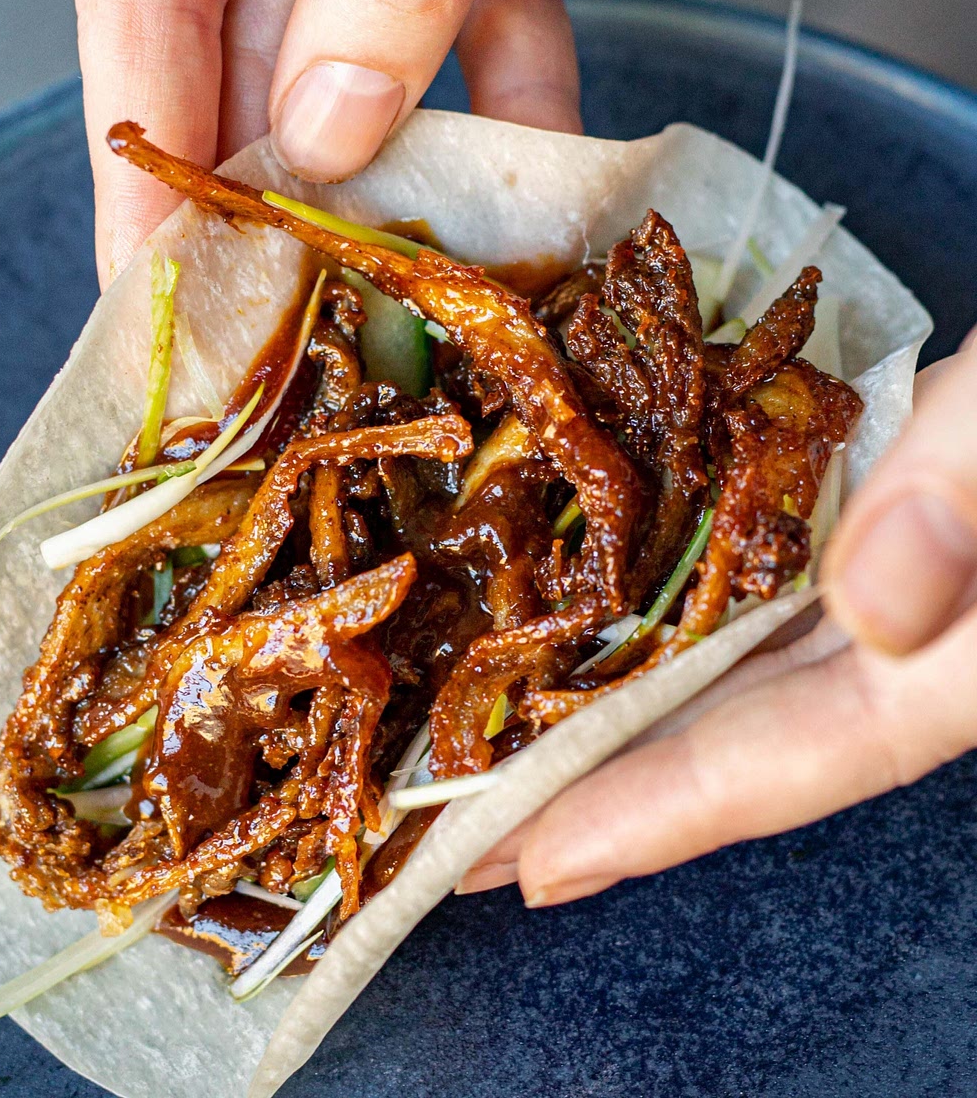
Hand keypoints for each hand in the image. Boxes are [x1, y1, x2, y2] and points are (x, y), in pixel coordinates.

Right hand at [75, 0, 580, 286]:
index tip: (162, 309)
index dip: (148, 196)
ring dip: (404, 182)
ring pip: (367, 77)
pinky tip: (540, 181)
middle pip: (249, 89)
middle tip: (298, 339)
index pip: (137, 63)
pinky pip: (482, 29)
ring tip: (414, 293)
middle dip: (281, 217)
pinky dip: (514, 101)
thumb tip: (326, 130)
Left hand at [459, 329, 976, 906]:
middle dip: (591, 799)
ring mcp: (874, 590)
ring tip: (503, 760)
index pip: (769, 765)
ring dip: (608, 727)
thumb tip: (878, 602)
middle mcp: (897, 645)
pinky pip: (737, 601)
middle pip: (717, 747)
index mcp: (949, 660)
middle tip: (466, 841)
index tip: (523, 866)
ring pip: (717, 683)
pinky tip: (599, 643)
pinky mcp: (855, 527)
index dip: (642, 819)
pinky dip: (658, 634)